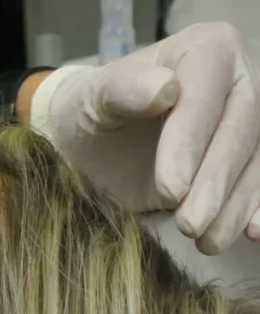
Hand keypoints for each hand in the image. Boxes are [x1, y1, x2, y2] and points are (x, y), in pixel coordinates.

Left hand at [31, 22, 259, 254]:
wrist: (93, 139)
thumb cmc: (92, 111)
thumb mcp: (94, 99)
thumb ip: (124, 89)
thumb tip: (164, 88)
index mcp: (205, 50)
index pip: (206, 95)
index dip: (192, 143)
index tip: (170, 189)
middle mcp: (238, 79)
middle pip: (242, 131)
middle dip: (216, 184)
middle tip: (188, 225)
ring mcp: (248, 120)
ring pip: (257, 162)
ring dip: (235, 206)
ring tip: (206, 241)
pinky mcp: (247, 157)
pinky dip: (257, 208)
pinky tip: (252, 233)